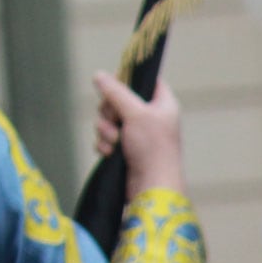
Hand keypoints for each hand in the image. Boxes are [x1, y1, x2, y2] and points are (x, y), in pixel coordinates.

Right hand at [93, 71, 186, 197]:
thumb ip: (116, 92)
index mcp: (162, 104)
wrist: (151, 188)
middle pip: (118, 99)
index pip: (147, 80)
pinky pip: (106, 136)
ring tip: (114, 142)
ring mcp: (137, 134)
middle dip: (109, 112)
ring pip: (108, 118)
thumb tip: (98, 75)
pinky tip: (109, 153)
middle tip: (115, 121)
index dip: (129, 78)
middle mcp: (150, 117)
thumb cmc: (153, 149)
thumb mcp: (135, 114)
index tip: (116, 84)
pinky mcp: (125, 149)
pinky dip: (105, 143)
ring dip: (105, 130)